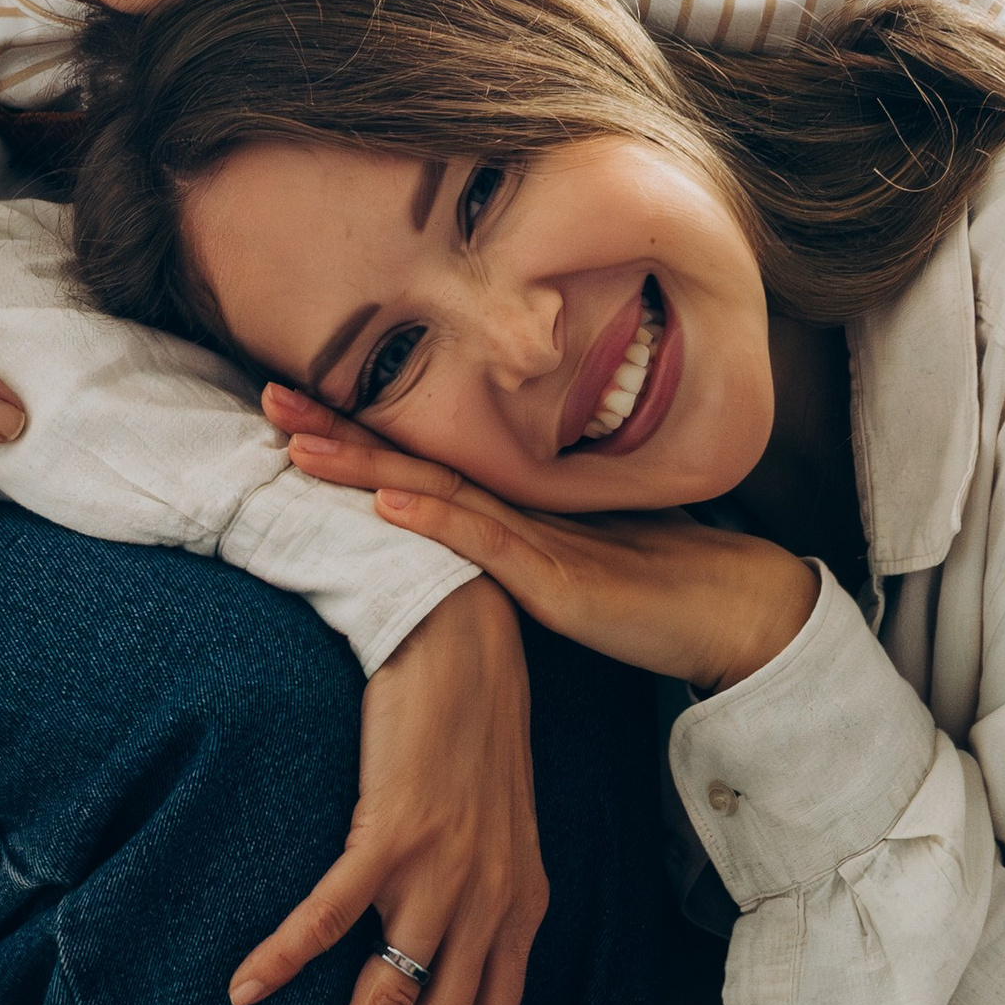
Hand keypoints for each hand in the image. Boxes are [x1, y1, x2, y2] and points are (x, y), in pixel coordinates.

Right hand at [231, 579, 544, 1004]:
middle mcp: (490, 903)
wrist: (465, 634)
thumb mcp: (498, 831)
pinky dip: (288, 959)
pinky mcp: (394, 825)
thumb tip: (440, 970)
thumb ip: (482, 904)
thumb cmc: (470, 730)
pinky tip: (246, 992)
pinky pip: (332, 913)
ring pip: (389, 1003)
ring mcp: (443, 868)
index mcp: (520, 911)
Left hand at [269, 386, 816, 697]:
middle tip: (268, 394)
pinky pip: (487, 546)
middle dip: (338, 427)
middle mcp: (516, 506)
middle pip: (412, 458)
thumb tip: (448, 542)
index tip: (291, 404)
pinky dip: (435, 522)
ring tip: (299, 443)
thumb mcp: (565, 567)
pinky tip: (390, 506)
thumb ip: (511, 551)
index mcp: (511, 502)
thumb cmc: (655, 586)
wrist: (736, 610)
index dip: (355, 430)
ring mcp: (537, 536)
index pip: (418, 458)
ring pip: (435, 489)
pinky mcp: (559, 578)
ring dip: (364, 464)